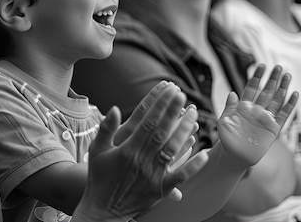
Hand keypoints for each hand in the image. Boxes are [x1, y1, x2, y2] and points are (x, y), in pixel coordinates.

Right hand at [74, 83, 207, 221]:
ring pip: (173, 149)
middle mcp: (141, 160)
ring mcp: (152, 175)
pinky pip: (180, 176)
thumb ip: (106, 128)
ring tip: (194, 114)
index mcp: (126, 149)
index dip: (159, 105)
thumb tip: (114, 108)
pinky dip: (193, 165)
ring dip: (184, 130)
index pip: (146, 122)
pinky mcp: (160, 190)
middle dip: (173, 112)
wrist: (103, 209)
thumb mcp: (97, 150)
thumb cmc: (100, 177)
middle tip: (182, 94)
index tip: (168, 91)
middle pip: (161, 131)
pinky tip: (203, 151)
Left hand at [217, 64, 297, 167]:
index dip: (257, 77)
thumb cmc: (227, 139)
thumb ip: (229, 108)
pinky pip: (283, 115)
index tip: (262, 65)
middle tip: (279, 66)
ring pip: (276, 100)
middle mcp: (256, 110)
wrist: (235, 156)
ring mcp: (266, 119)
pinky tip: (295, 94)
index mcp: (244, 106)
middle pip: (266, 91)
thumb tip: (232, 93)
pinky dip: (289, 105)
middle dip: (272, 79)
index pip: (252, 88)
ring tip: (288, 75)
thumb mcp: (224, 122)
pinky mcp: (274, 129)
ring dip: (282, 88)